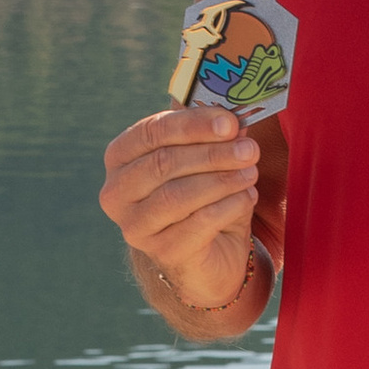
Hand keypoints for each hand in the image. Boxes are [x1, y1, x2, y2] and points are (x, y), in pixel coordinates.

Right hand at [102, 103, 262, 316]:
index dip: (192, 125)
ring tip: (251, 172)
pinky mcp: (162, 253)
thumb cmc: (202, 197)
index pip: (151, 132)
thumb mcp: (205, 159)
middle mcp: (117, 193)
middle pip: (163, 163)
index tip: (230, 122)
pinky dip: (227, 206)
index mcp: (120, 158)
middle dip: (211, 153)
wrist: (210, 254)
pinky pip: (197, 224)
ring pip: (177, 195)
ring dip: (221, 179)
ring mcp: (135, 226)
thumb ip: (212, 134)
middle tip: (249, 148)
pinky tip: (247, 196)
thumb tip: (234, 113)